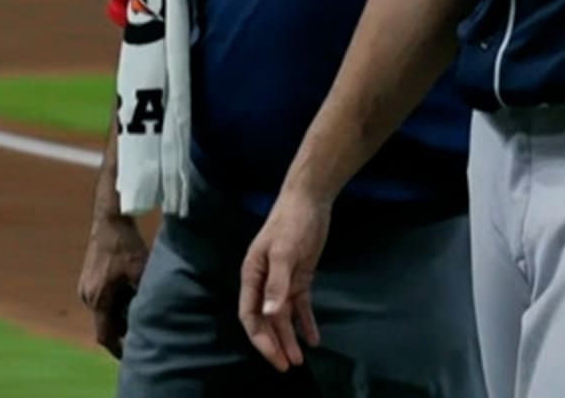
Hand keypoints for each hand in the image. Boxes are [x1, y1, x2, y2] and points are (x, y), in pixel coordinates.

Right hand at [77, 215, 149, 357]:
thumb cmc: (126, 245)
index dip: (117, 348)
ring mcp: (85, 287)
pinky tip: (130, 289)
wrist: (110, 220)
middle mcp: (87, 296)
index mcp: (98, 299)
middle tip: (142, 324)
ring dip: (119, 312)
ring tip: (137, 303)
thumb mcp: (141, 271)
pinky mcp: (87, 279)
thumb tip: (155, 314)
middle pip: (105, 323)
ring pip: (103, 310)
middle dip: (122, 326)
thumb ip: (145, 295)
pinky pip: (101, 299)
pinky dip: (114, 301)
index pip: (104, 335)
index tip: (130, 354)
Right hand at [237, 189, 328, 371]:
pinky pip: (300, 306)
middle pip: (266, 320)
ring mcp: (282, 281)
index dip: (261, 339)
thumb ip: (278, 283)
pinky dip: (305, 322)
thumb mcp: (285, 252)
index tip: (276, 356)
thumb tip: (270, 313)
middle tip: (289, 366)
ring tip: (300, 360)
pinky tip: (314, 339)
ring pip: (282, 317)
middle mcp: (264, 282)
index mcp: (252, 275)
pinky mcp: (299, 277)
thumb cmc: (292, 222)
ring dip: (289, 337)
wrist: (310, 199)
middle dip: (275, 344)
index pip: (251, 315)